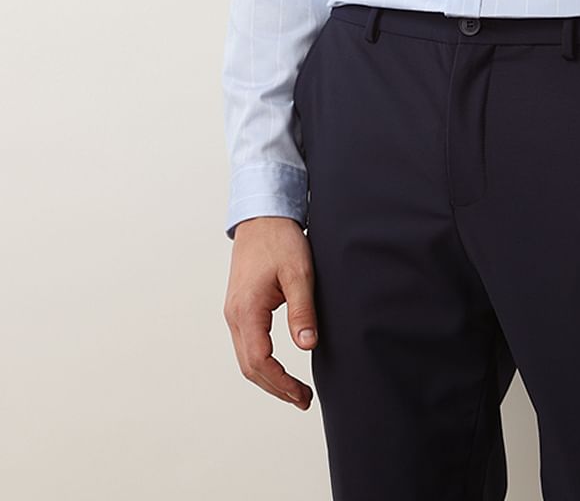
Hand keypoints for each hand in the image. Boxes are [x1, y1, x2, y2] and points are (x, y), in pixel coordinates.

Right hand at [223, 217, 318, 408]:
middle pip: (249, 367)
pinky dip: (262, 363)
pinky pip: (247, 345)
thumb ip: (302, 310)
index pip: (259, 361)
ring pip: (246, 359)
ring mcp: (234, 313)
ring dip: (268, 379)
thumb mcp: (299, 272)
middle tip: (303, 400)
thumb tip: (307, 345)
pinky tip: (279, 368)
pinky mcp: (240, 308)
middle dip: (275, 388)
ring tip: (294, 391)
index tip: (302, 394)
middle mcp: (234, 315)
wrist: (263, 216)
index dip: (280, 383)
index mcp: (247, 310)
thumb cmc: (280, 240)